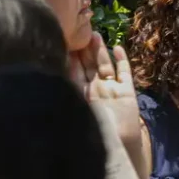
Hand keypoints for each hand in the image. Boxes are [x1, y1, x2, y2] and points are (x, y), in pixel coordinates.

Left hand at [69, 33, 141, 149]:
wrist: (117, 146)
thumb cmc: (94, 132)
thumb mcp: (74, 110)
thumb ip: (67, 93)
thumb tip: (51, 76)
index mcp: (80, 96)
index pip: (74, 72)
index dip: (71, 56)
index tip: (66, 40)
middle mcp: (95, 91)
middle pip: (89, 66)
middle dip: (85, 49)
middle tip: (81, 31)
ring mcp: (112, 91)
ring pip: (105, 65)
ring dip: (100, 50)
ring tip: (95, 34)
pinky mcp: (127, 92)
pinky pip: (124, 72)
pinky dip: (121, 60)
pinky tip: (117, 47)